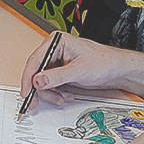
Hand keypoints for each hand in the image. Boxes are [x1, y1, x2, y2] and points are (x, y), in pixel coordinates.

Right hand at [19, 33, 143, 106]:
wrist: (117, 70)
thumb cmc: (104, 62)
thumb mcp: (79, 71)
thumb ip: (56, 77)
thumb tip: (37, 81)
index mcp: (57, 42)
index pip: (35, 60)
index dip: (28, 78)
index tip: (26, 92)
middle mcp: (54, 50)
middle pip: (36, 72)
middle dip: (41, 89)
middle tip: (37, 102)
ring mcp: (57, 62)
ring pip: (42, 81)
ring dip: (50, 93)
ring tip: (62, 97)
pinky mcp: (60, 72)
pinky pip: (50, 85)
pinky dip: (56, 93)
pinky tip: (65, 95)